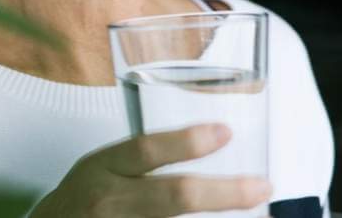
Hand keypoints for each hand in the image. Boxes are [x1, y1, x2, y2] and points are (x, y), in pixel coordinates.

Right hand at [30, 123, 271, 216]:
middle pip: (175, 196)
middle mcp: (112, 202)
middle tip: (261, 186)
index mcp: (103, 168)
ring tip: (260, 216)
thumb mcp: (100, 166)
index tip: (224, 132)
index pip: (145, 150)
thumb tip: (198, 148)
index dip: (186, 142)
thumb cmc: (80, 199)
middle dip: (224, 193)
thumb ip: (139, 161)